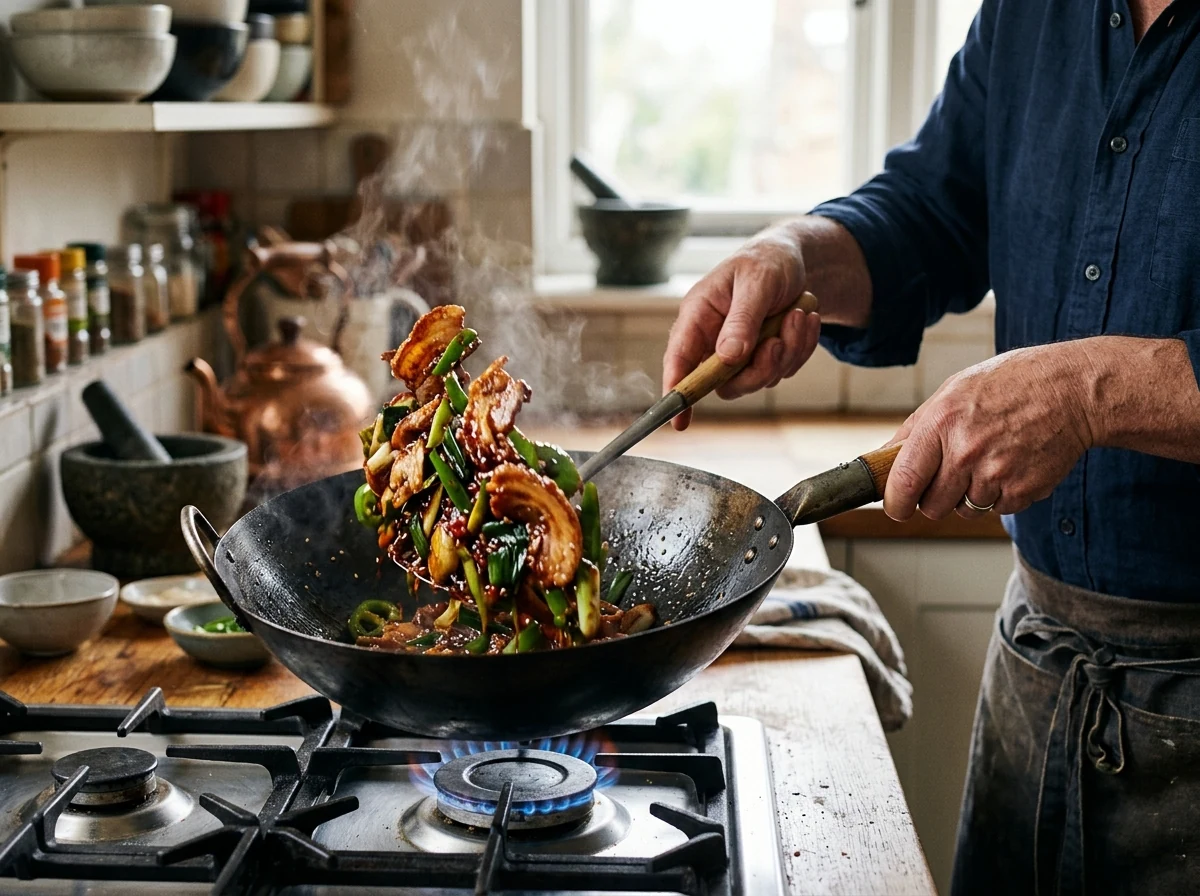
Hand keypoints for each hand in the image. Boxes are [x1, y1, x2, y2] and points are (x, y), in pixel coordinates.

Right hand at [663, 232, 822, 429]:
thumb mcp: (756, 282)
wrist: (795, 259)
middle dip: (759, 368)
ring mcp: (737, 352)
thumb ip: (741, 320)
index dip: (677, 390)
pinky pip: (781, 370)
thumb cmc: (766, 262)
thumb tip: (727, 357)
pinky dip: (799, 348)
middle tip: (778, 341)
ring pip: (757, 379)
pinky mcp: (761, 356)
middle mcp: (713, 339)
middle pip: (724, 383)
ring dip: (787, 351)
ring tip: (798, 315)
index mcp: (698, 316)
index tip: (679, 419)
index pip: (679, 359)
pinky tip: (803, 320)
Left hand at [884, 342, 1097, 520]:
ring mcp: (997, 474)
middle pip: (932, 506)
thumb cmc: (1009, 384)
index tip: (896, 507)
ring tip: (987, 461)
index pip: (904, 481)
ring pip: (965, 511)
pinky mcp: (1024, 490)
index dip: (895, 503)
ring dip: (969, 496)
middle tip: (949, 475)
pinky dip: (1000, 495)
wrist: (1073, 390)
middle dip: (934, 498)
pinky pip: (997, 509)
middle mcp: (967, 452)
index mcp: (941, 423)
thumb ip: (914, 429)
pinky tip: (1011, 464)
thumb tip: (882, 457)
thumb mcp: (952, 391)